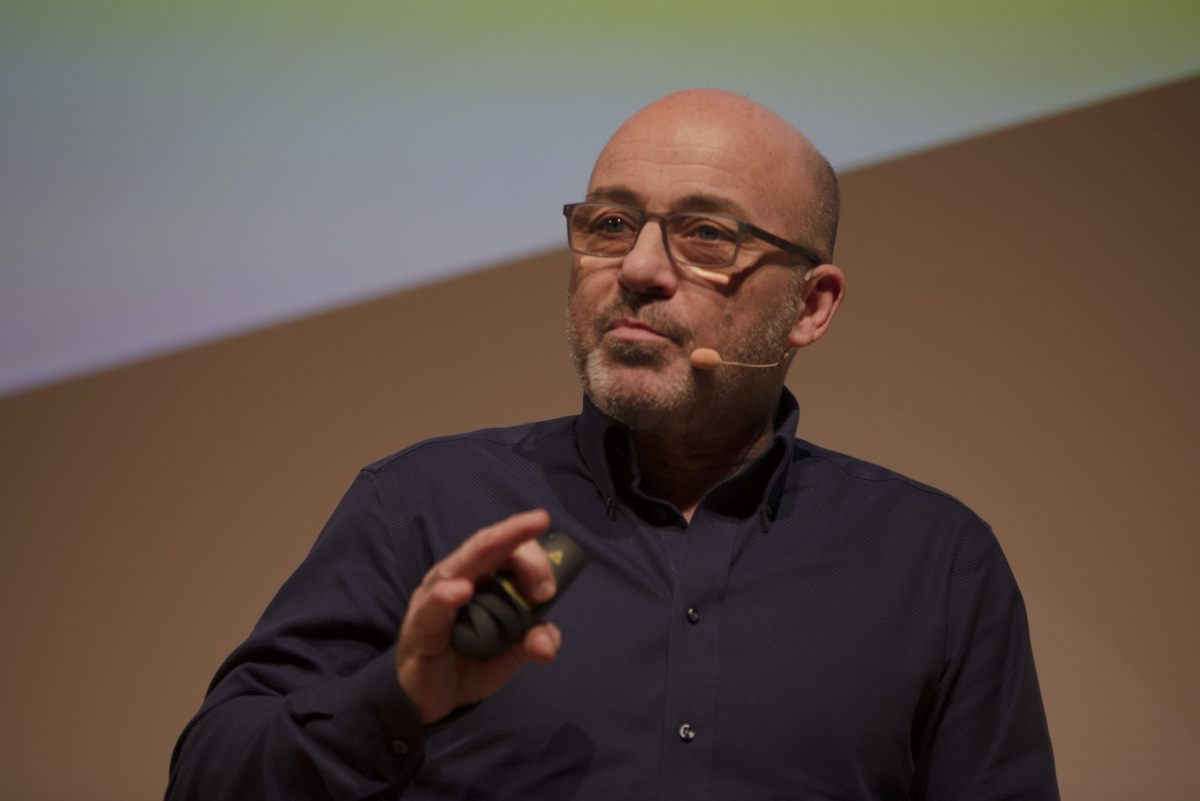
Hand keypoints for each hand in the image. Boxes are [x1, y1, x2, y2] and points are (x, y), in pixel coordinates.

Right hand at [394, 509, 562, 723]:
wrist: (429, 698)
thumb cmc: (468, 661)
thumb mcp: (511, 653)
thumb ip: (534, 641)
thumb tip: (548, 644)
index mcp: (481, 578)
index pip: (508, 551)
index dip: (534, 559)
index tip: (550, 590)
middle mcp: (457, 578)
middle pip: (486, 546)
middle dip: (515, 532)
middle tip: (541, 521)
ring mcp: (435, 598)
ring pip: (460, 565)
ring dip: (488, 549)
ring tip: (510, 537)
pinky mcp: (421, 625)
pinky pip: (432, 607)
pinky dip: (446, 596)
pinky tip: (461, 590)